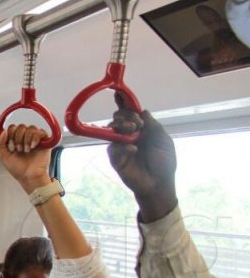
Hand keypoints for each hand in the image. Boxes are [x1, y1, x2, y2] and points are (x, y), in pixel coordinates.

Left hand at [0, 124, 52, 191]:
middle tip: (19, 149)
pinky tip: (32, 146)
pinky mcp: (44, 142)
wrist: (29, 176)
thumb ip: (0, 143)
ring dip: (26, 139)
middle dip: (18, 137)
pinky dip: (35, 138)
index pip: (12, 128)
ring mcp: (35, 139)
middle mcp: (25, 138)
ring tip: (26, 150)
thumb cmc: (18, 169)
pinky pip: (41, 132)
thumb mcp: (4, 157)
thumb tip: (4, 131)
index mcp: (15, 141)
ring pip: (31, 128)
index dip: (10, 134)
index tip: (11, 146)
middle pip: (21, 126)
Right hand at [106, 100, 177, 222]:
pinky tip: (132, 149)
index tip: (118, 93)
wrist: (159, 184)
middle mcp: (129, 135)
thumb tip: (142, 111)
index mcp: (142, 129)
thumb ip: (153, 125)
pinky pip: (112, 148)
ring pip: (112, 130)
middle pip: (119, 118)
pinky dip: (121, 146)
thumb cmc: (164, 162)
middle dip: (125, 116)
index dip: (124, 103)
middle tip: (136, 124)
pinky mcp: (115, 158)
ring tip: (133, 132)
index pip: (131, 113)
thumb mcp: (163, 140)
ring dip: (122, 127)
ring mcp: (120, 146)